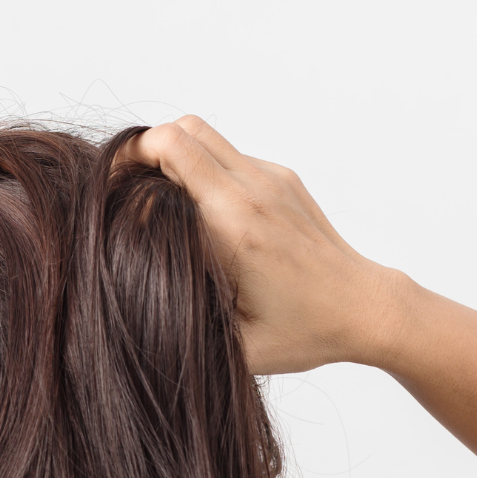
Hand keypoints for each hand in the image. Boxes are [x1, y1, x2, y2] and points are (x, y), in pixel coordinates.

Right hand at [120, 118, 409, 374]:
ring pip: (204, 134)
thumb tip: (132, 317)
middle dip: (144, 152)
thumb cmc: (305, 332)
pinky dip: (201, 169)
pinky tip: (198, 214)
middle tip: (124, 190)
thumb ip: (184, 326)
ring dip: (172, 157)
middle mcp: (254, 190)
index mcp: (236, 226)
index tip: (110, 194)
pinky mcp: (282, 179)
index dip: (129, 163)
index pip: (171, 152)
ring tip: (157, 201)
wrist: (366, 309)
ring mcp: (272, 179)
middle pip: (182, 130)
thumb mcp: (237, 347)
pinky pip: (227, 155)